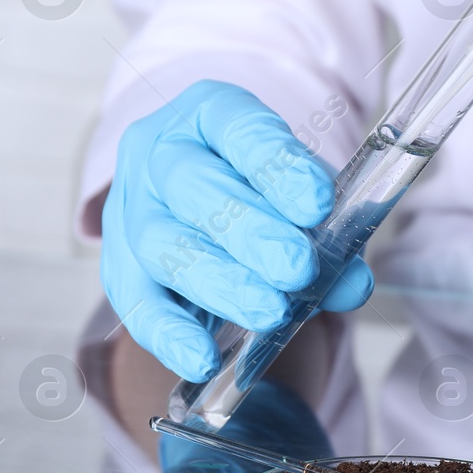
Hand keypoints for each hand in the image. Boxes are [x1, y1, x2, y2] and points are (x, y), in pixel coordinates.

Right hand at [101, 81, 373, 380]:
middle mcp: (159, 154)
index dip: (278, 166)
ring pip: (162, 244)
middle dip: (250, 231)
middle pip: (193, 187)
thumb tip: (353, 281)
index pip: (239, 129)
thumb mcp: (304, 193)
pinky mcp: (119, 266)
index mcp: (209, 114)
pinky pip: (134, 303)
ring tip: (270, 312)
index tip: (318, 203)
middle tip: (296, 267)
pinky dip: (168, 334)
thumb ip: (333, 231)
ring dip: (219, 282)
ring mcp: (130, 208)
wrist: (208, 201)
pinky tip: (204, 358)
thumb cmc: (263, 188)